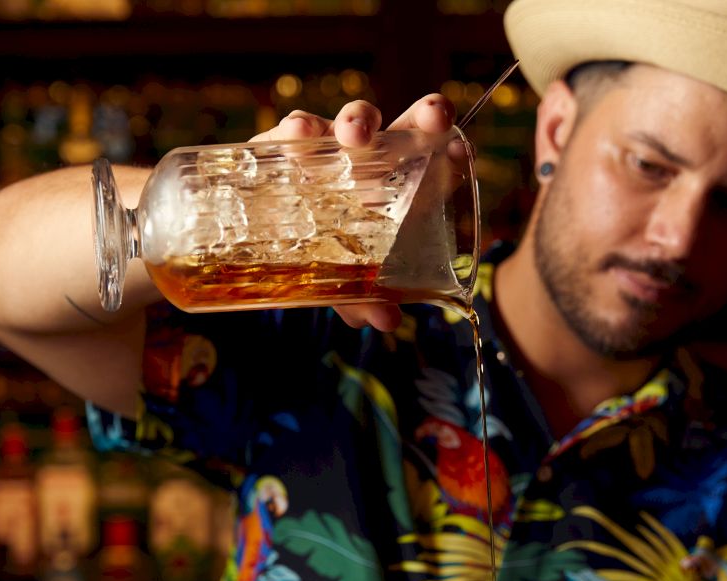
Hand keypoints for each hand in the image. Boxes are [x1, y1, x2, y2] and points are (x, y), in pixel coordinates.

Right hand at [249, 94, 456, 332]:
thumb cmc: (324, 258)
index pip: (437, 157)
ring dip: (357, 120)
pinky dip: (298, 129)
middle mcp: (373, 159)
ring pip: (353, 120)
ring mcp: (331, 147)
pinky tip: (299, 136)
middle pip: (408, 124)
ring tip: (353, 136)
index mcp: (401, 185)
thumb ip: (367, 299)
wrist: (267, 248)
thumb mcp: (349, 284)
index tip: (458, 146)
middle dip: (424, 114)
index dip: (453, 147)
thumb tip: (386, 320)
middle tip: (432, 119)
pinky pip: (295, 130)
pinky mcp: (285, 145)